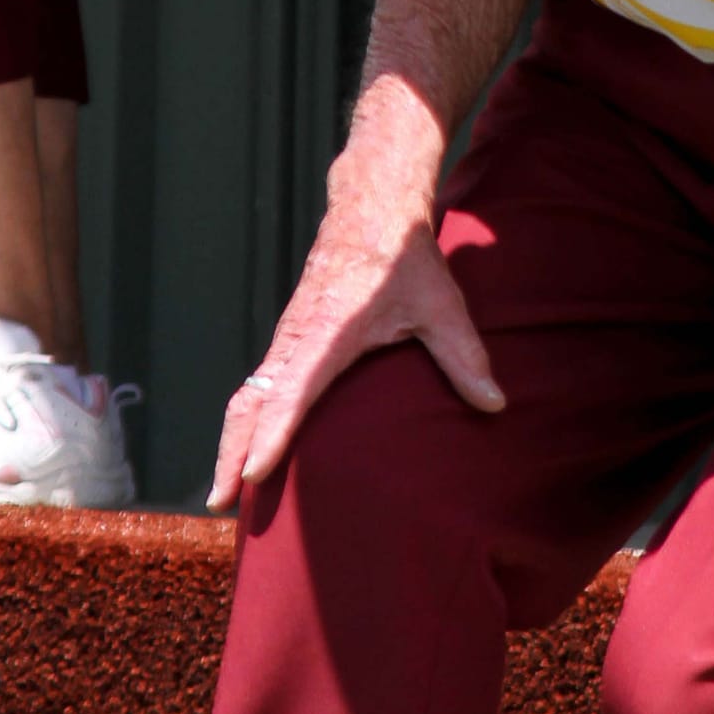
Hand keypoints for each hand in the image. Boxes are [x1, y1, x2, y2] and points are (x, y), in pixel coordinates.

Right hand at [209, 203, 504, 512]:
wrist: (372, 208)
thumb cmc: (406, 259)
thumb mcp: (441, 306)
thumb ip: (465, 358)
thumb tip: (495, 405)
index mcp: (327, 333)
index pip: (291, 393)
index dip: (273, 436)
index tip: (254, 476)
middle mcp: (296, 339)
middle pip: (248, 403)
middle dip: (229, 453)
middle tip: (219, 504)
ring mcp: (287, 339)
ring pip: (245, 396)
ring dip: (229, 442)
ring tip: (223, 495)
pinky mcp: (288, 339)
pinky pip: (256, 386)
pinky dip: (244, 421)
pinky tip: (245, 452)